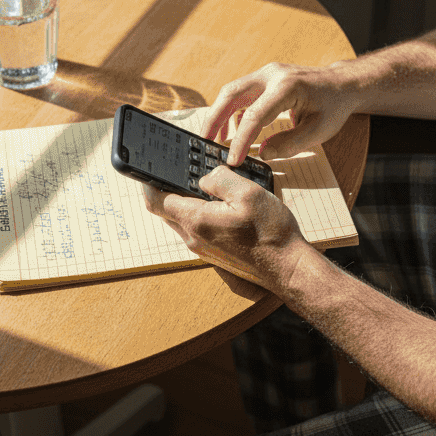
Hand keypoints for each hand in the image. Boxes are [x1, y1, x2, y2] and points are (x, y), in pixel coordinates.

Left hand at [143, 165, 309, 291]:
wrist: (287, 267)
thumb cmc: (271, 234)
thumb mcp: (248, 193)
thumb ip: (220, 179)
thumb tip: (205, 178)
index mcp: (197, 221)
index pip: (156, 200)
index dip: (148, 181)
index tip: (148, 168)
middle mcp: (194, 239)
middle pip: (166, 211)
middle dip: (168, 189)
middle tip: (181, 171)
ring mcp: (204, 249)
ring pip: (183, 220)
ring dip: (187, 202)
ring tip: (207, 187)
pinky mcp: (215, 254)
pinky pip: (198, 230)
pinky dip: (201, 215)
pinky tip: (221, 206)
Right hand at [204, 62, 358, 165]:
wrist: (342, 84)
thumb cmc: (333, 106)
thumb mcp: (319, 131)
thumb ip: (290, 144)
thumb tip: (263, 154)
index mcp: (286, 87)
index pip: (255, 115)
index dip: (241, 140)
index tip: (232, 160)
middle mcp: (271, 75)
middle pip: (231, 94)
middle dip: (214, 119)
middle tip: (203, 142)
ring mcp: (266, 74)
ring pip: (232, 92)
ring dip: (219, 115)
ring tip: (213, 140)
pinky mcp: (264, 79)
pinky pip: (241, 94)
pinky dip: (232, 112)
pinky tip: (232, 131)